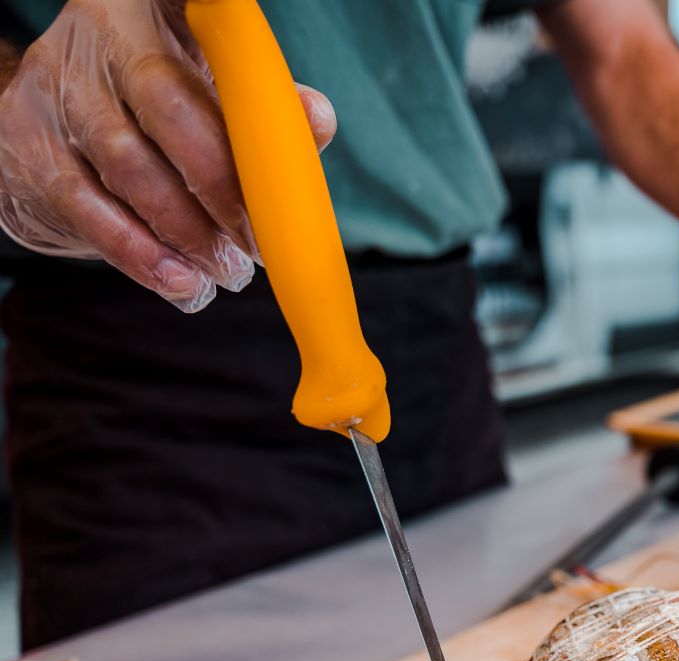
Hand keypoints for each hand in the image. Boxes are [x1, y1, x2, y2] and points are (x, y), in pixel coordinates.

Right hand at [0, 0, 334, 311]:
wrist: (57, 102)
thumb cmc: (154, 92)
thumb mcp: (205, 79)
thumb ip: (259, 105)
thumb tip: (315, 121)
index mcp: (141, 20)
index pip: (191, 80)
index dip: (237, 148)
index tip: (279, 203)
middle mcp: (90, 52)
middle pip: (160, 121)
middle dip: (217, 197)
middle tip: (255, 253)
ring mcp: (51, 99)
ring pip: (123, 173)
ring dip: (182, 237)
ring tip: (225, 274)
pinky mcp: (25, 148)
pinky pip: (84, 211)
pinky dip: (138, 255)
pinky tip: (178, 282)